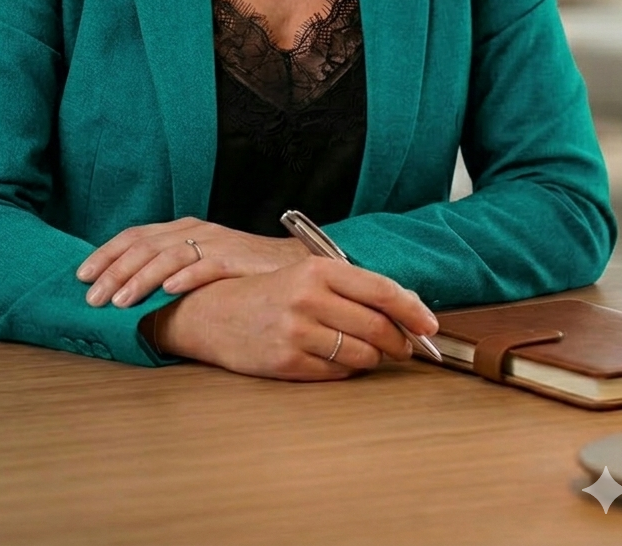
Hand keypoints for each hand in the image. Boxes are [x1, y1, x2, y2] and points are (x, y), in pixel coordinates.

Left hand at [77, 216, 307, 307]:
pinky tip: (167, 292)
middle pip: (144, 247)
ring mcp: (214, 242)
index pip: (134, 236)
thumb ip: (167, 270)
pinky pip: (205, 265)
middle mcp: (193, 230)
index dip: (106, 254)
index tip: (82, 276)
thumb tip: (124, 291)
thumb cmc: (239, 270)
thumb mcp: (198, 263)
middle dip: (114, 272)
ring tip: (120, 301)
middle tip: (92, 298)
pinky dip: (184, 277)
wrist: (288, 264)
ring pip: (167, 257)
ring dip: (140, 279)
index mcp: (181, 229)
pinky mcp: (234, 258)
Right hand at [151, 256, 438, 380]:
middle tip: (403, 346)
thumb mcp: (308, 276)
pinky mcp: (288, 363)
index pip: (380, 290)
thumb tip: (408, 307)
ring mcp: (297, 332)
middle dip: (399, 342)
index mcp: (316, 269)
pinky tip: (333, 359)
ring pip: (363, 356)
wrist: (214, 314)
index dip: (412, 311)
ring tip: (361, 350)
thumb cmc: (269, 294)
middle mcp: (308, 298)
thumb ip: (355, 288)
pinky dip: (346, 371)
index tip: (431, 325)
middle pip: (378, 328)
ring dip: (372, 358)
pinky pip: (339, 375)